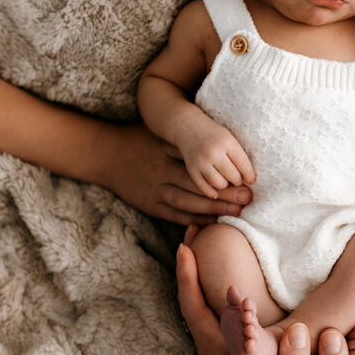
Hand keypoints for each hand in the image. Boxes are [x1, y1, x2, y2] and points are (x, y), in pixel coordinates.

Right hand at [97, 122, 251, 224]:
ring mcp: (154, 189)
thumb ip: (184, 139)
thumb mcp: (161, 133)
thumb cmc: (140, 139)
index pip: (199, 162)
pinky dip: (194, 219)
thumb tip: (219, 140)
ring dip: (212, 208)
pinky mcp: (150, 204)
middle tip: (248, 197)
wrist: (106, 154)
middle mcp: (161, 170)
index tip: (245, 176)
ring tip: (236, 211)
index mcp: (166, 149)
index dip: (223, 170)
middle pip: (197, 183)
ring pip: (187, 202)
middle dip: (224, 192)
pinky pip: (175, 214)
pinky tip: (213, 221)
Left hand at [176, 244, 309, 354]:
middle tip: (196, 225)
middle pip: (193, 297)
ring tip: (209, 238)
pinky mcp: (229, 350)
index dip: (187, 277)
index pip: (195, 307)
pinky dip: (216, 285)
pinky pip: (216, 310)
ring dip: (202, 270)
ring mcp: (219, 348)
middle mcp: (213, 345)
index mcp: (219, 352)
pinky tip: (231, 272)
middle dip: (191, 262)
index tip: (185, 246)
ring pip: (203, 301)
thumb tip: (294, 331)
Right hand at [179, 116, 255, 198]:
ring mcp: (202, 162)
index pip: (244, 165)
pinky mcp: (192, 170)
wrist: (188, 126)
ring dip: (225, 185)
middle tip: (237, 179)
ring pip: (220, 185)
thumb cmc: (214, 134)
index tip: (251, 180)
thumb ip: (239, 155)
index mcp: (227, 142)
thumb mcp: (230, 138)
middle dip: (238, 180)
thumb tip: (249, 180)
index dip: (250, 176)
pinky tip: (215, 189)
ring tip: (225, 180)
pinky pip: (205, 188)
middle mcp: (214, 153)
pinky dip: (212, 191)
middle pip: (233, 177)